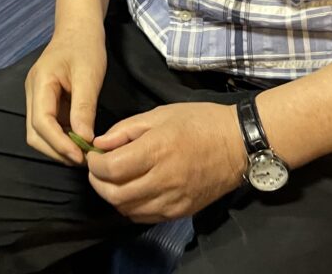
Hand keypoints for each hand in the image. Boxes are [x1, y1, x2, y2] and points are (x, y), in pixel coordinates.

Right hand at [24, 28, 106, 165]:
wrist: (79, 27)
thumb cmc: (85, 46)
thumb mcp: (89, 75)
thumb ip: (84, 107)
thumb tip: (85, 139)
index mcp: (40, 83)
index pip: (41, 122)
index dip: (59, 143)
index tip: (80, 155)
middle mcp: (33, 92)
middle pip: (35, 133)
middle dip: (56, 150)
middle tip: (83, 159)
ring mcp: (37, 97)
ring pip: (39, 132)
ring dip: (58, 146)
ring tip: (83, 153)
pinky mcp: (46, 100)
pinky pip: (49, 125)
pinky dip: (61, 137)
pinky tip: (79, 140)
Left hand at [86, 102, 245, 223]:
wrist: (237, 143)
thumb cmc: (198, 121)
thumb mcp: (159, 114)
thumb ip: (125, 130)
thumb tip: (99, 145)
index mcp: (156, 150)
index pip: (110, 169)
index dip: (94, 164)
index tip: (94, 155)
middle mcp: (162, 179)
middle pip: (114, 194)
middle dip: (98, 182)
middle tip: (98, 169)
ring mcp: (172, 200)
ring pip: (127, 209)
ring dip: (113, 196)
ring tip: (115, 180)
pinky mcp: (181, 211)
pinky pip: (144, 217)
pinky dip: (131, 207)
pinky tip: (133, 191)